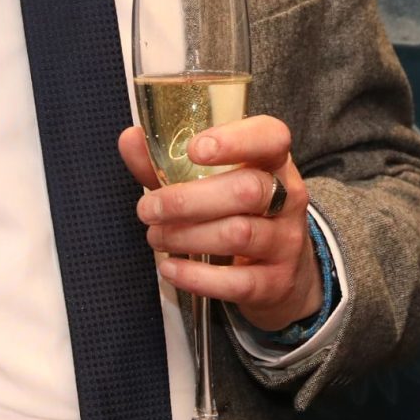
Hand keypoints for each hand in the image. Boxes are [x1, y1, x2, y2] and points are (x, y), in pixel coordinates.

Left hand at [116, 115, 320, 333]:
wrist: (286, 272)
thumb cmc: (241, 215)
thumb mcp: (215, 183)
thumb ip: (171, 164)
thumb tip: (131, 139)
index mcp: (274, 162)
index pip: (271, 137)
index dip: (236, 140)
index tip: (194, 149)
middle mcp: (288, 198)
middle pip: (247, 190)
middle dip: (189, 200)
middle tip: (149, 208)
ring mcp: (286, 242)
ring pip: (239, 234)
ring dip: (187, 236)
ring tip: (156, 236)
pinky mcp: (276, 282)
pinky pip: (237, 282)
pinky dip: (197, 277)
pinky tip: (170, 269)